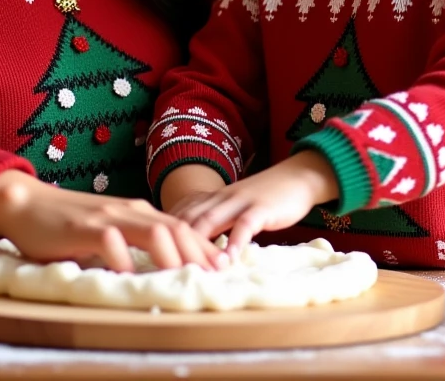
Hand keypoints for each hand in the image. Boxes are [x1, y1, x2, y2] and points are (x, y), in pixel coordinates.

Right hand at [0, 170, 228, 271]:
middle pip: (175, 227)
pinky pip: (111, 242)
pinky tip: (133, 280)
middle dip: (199, 252)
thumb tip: (159, 271)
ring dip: (173, 255)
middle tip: (217, 276)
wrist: (28, 204)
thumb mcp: (106, 232)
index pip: (180, 227)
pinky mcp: (84, 227)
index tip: (224, 267)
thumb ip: (130, 245)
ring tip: (187, 278)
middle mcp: (128, 210)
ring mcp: (108, 216)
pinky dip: (125, 262)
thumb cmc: (67, 224)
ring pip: (152, 230)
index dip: (203, 246)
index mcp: (136, 212)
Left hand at [173, 150, 338, 254]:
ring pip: (211, 219)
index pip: (179, 214)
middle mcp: (220, 197)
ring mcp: (239, 200)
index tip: (149, 254)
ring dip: (198, 244)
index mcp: (211, 198)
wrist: (296, 177)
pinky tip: (229, 260)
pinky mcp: (261, 207)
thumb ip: (215, 224)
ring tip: (187, 267)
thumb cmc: (263, 199)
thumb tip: (193, 248)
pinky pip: (244, 224)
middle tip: (159, 266)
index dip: (163, 233)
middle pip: (188, 218)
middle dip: (172, 241)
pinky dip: (234, 242)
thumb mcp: (233, 209)